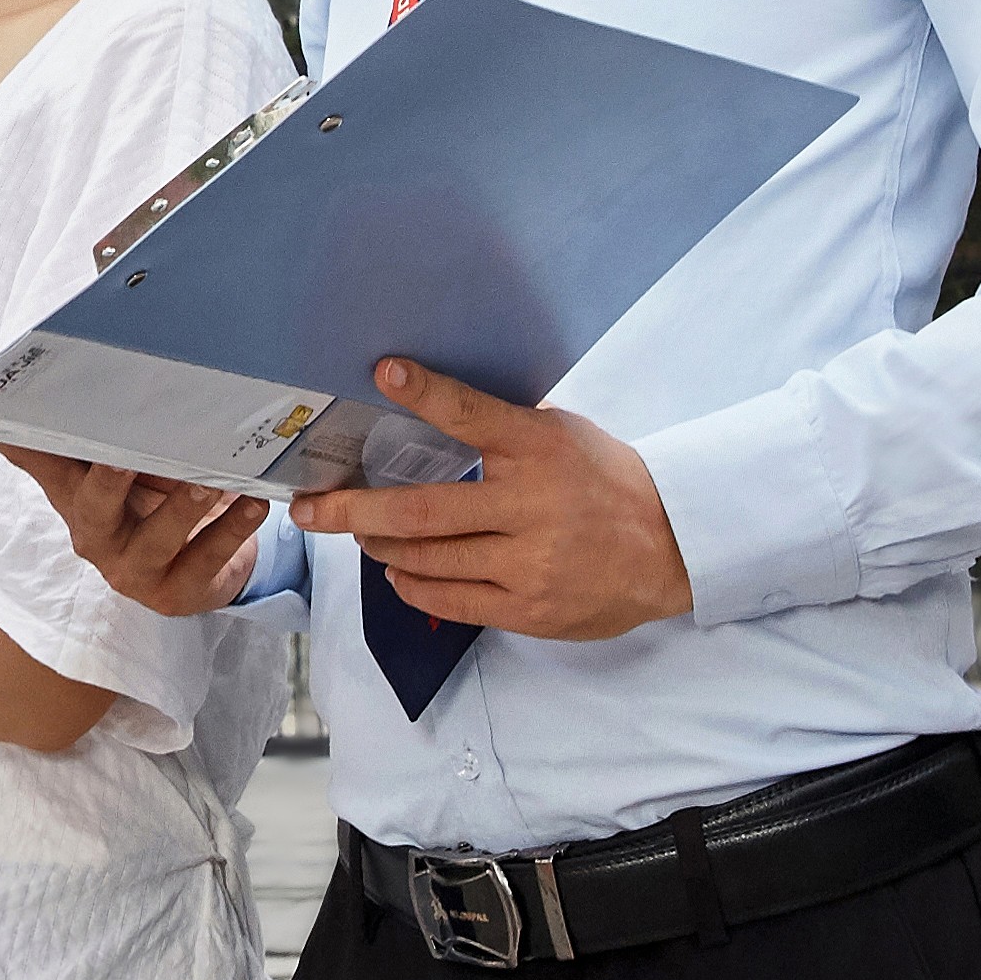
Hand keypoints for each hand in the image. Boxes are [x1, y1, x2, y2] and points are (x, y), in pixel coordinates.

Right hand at [3, 450, 272, 619]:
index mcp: (72, 494)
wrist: (199, 568)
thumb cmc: (153, 503)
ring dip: (186, 505)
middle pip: (95, 504)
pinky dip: (232, 530)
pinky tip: (254, 505)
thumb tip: (52, 380)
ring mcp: (132, 570)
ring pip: (157, 538)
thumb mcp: (123, 467)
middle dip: (111, 478)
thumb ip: (92, 433)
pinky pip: (204, 560)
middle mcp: (93, 535)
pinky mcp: (174, 593)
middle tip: (126, 452)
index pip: (35, 457)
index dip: (16, 436)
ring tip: (214, 480)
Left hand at [288, 361, 689, 643]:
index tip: (384, 371)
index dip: (425, 393)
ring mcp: (529, 562)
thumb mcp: (561, 435)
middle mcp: (530, 505)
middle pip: (420, 510)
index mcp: (538, 448)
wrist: (670, 547)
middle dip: (352, 508)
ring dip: (380, 545)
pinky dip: (413, 584)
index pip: (472, 414)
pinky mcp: (529, 608)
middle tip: (310, 508)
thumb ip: (503, 429)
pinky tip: (397, 570)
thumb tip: (428, 404)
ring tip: (359, 532)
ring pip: (427, 558)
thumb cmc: (605, 481)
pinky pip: (450, 600)